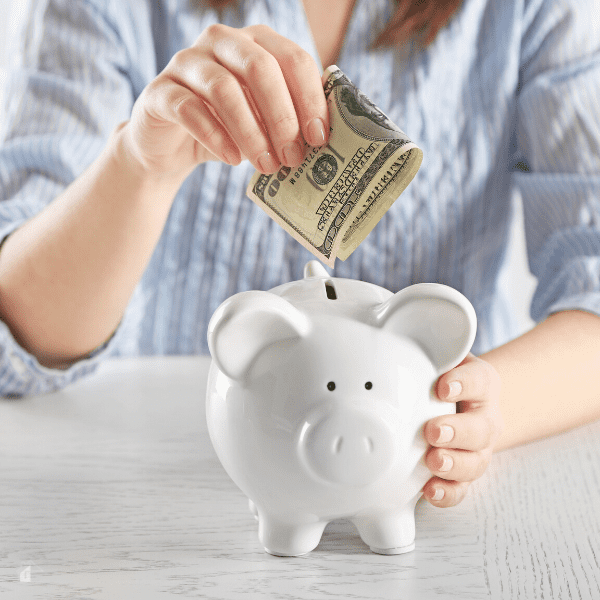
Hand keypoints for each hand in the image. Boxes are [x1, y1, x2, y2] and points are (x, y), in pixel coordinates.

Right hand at [123, 24, 328, 179]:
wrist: (172, 146)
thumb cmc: (228, 130)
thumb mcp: (265, 121)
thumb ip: (292, 117)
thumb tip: (326, 135)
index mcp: (255, 43)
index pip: (292, 59)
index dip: (310, 99)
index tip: (319, 138)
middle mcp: (221, 42)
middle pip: (260, 67)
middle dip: (282, 116)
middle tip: (293, 157)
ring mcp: (186, 62)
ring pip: (224, 89)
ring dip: (251, 133)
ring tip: (266, 165)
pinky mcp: (161, 91)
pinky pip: (189, 109)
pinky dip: (215, 137)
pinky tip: (232, 160)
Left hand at [422, 353, 503, 506]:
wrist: (463, 403)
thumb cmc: (441, 376)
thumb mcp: (438, 356)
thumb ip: (424, 345)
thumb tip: (387, 322)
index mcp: (480, 384)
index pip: (479, 380)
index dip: (464, 383)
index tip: (442, 386)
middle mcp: (484, 417)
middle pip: (482, 428)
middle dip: (458, 431)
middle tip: (433, 430)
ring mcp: (477, 449)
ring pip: (476, 462)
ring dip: (454, 465)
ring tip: (432, 462)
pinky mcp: (464, 474)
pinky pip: (462, 488)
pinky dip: (448, 493)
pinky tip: (429, 491)